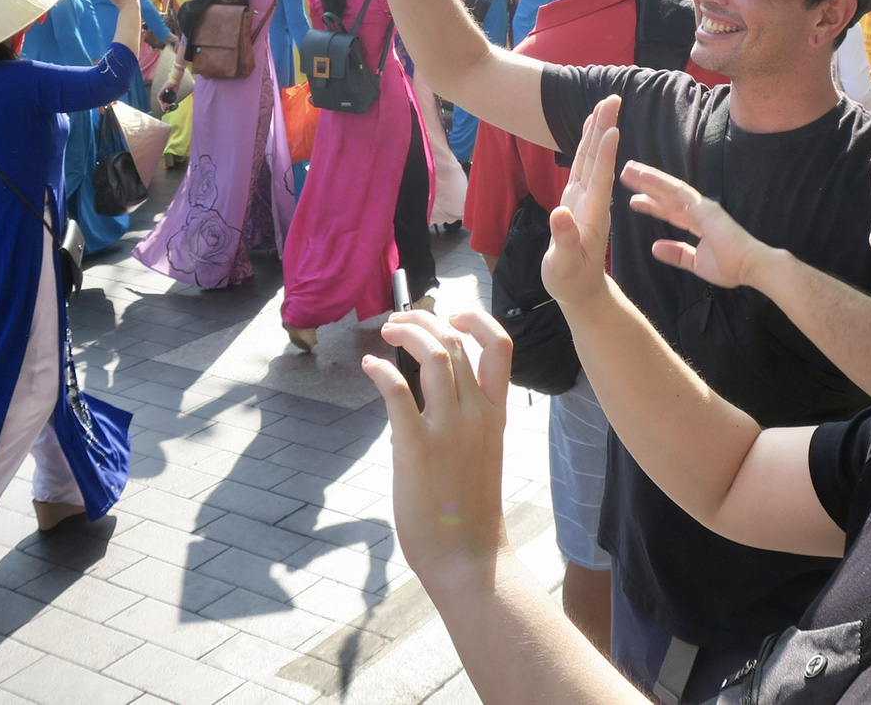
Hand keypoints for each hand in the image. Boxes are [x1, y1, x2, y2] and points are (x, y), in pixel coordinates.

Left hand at [362, 308, 513, 595]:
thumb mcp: (481, 452)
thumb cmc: (469, 509)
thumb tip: (421, 400)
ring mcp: (449, 429)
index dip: (477, 319)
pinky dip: (382, 370)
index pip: (500, 346)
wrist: (467, 556)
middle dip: (425, 321)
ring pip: (434, 355)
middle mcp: (477, 413)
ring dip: (406, 334)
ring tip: (387, 332)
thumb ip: (463, 421)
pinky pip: (398, 392)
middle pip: (456, 342)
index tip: (453, 314)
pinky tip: (370, 366)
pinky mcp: (417, 447)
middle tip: (400, 322)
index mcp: (496, 413)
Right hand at [539, 96, 619, 310]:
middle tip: (613, 99)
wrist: (581, 289)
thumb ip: (563, 240)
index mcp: (591, 215)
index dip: (605, 153)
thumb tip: (559, 214)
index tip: (613, 127)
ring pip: (592, 159)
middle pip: (599, 160)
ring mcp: (585, 199)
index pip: (600, 179)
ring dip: (598, 132)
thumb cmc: (570, 280)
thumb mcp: (564, 265)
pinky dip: (587, 146)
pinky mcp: (578, 200)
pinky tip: (591, 131)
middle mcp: (591, 202)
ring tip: (603, 105)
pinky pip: (584, 167)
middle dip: (605, 129)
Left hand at [621, 158, 770, 289]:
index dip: (653, 205)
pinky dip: (659, 182)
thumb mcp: (695, 263)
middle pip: (667, 195)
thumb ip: (677, 254)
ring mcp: (700, 206)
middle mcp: (698, 210)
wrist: (749, 266)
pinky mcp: (702, 206)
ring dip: (648, 178)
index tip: (635, 201)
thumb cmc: (730, 266)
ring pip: (669, 188)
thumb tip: (655, 248)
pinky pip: (676, 191)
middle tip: (626, 174)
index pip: (671, 211)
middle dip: (646, 185)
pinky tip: (644, 176)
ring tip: (629, 169)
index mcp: (698, 223)